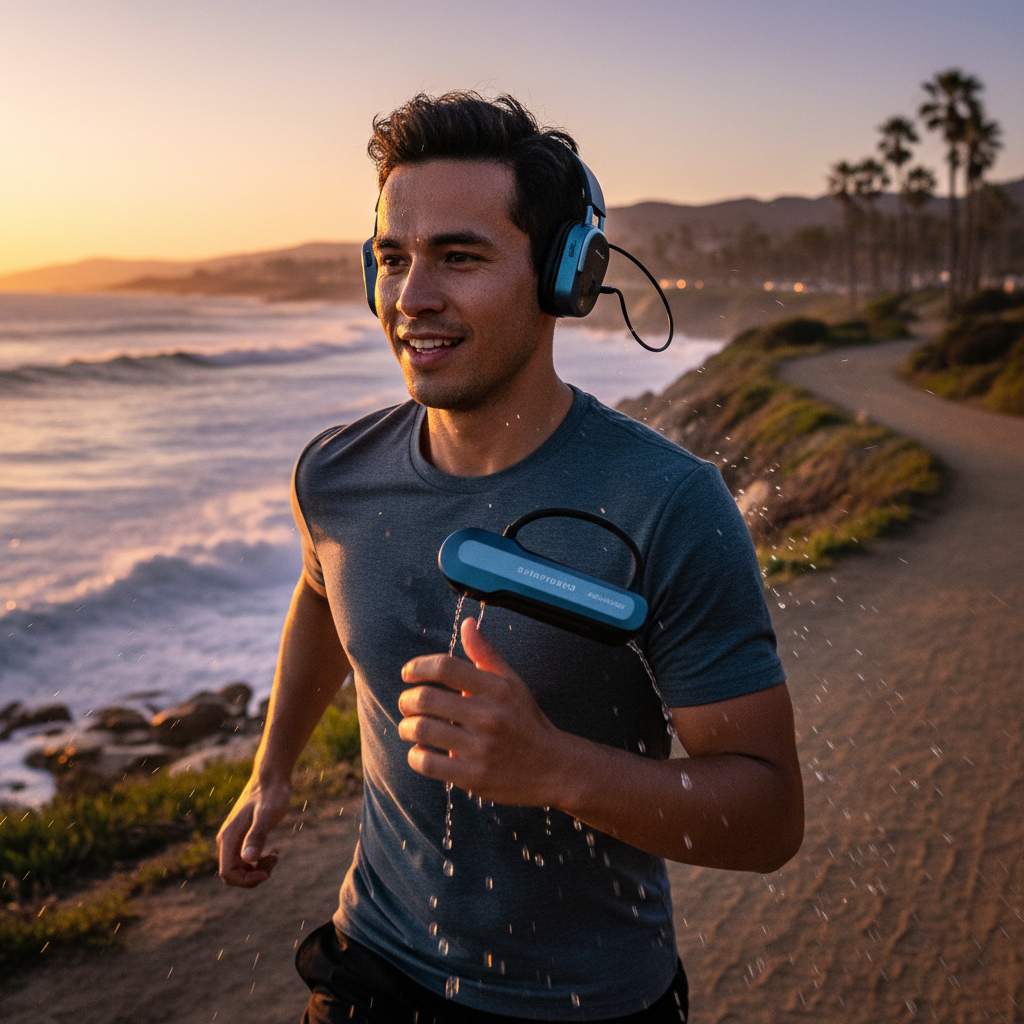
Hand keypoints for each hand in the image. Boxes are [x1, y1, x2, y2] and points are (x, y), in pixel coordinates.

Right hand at [216, 777, 290, 887]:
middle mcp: (227, 840)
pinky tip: (274, 852)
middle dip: (254, 875)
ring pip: (240, 868)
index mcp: (229, 838)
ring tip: (276, 855)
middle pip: (233, 874)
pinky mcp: (242, 835)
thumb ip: (256, 836)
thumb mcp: (267, 816)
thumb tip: (248, 860)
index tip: (267, 872)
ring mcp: (234, 838)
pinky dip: (259, 861)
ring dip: (258, 868)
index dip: (246, 880)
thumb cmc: (271, 795)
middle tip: (275, 859)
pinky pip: (246, 859)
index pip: (227, 873)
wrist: (271, 777)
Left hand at [397, 616, 568, 805]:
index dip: (418, 667)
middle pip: (425, 698)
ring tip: (409, 728)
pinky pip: (428, 763)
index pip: (444, 666)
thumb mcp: (511, 683)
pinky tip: (421, 752)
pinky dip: (416, 756)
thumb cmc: (526, 721)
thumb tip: (467, 623)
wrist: (554, 767)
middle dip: (406, 700)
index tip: (408, 674)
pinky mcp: (474, 777)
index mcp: (495, 688)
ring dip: (406, 728)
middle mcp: (488, 715)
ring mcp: (481, 748)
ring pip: (422, 730)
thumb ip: (485, 654)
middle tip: (406, 704)